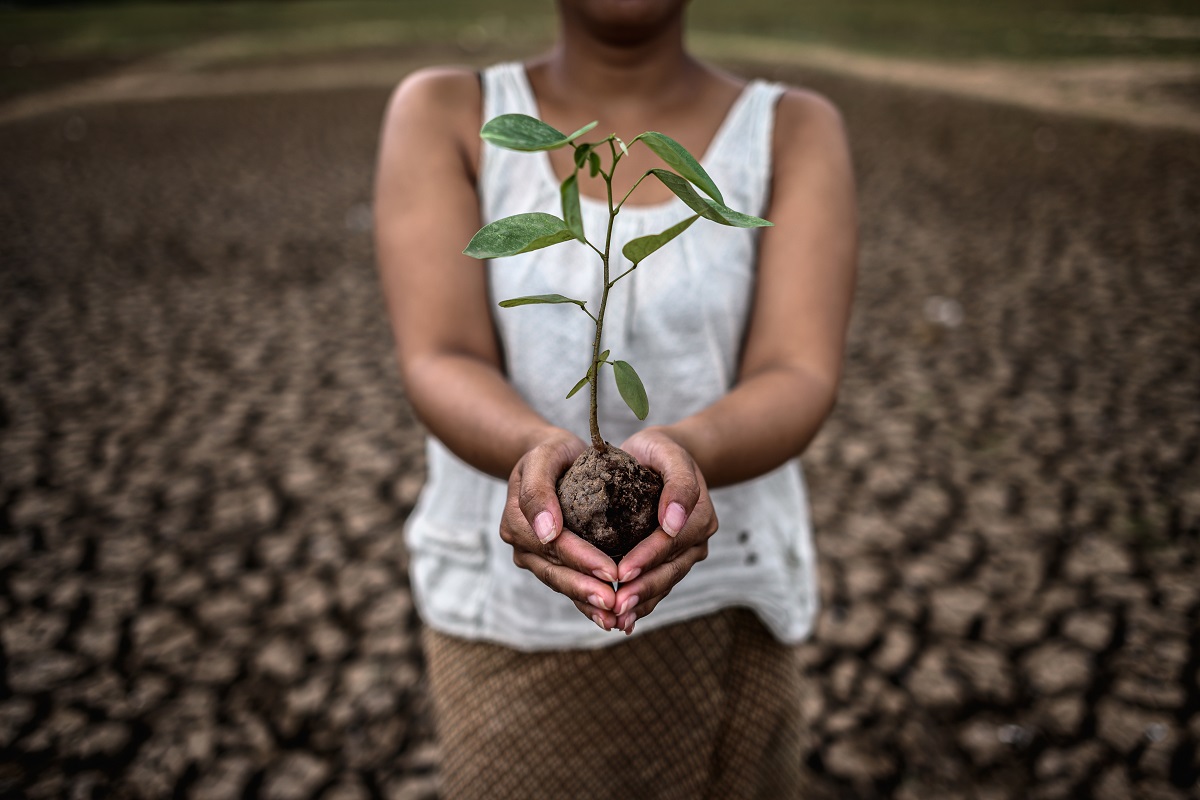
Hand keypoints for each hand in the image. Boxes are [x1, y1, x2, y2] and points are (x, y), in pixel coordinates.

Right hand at [499, 429, 624, 630]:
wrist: (552, 458)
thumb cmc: (552, 452)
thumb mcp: (545, 455)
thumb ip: (537, 489)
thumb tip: (545, 532)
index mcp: (517, 519)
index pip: (554, 545)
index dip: (582, 560)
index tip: (612, 572)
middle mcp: (521, 543)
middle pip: (556, 571)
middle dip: (586, 589)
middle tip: (616, 603)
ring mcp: (533, 556)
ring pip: (561, 583)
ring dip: (587, 602)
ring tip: (615, 618)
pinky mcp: (549, 563)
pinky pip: (567, 583)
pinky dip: (586, 602)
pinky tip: (607, 617)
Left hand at [611, 427, 717, 634]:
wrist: (662, 457)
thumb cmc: (660, 451)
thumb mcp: (668, 452)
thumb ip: (678, 483)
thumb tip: (675, 522)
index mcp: (699, 515)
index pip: (670, 542)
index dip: (647, 558)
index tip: (621, 573)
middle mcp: (697, 539)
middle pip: (670, 569)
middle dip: (642, 589)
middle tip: (616, 606)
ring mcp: (687, 553)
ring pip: (665, 582)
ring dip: (641, 602)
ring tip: (616, 620)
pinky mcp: (672, 561)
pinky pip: (659, 585)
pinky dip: (642, 602)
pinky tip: (622, 620)